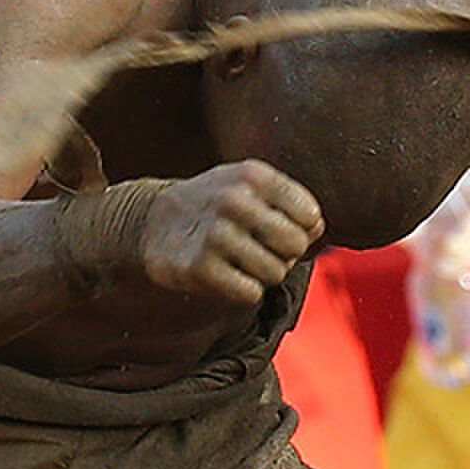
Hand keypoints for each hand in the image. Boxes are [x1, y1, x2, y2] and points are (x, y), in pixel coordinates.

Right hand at [140, 160, 324, 305]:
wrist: (153, 222)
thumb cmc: (216, 204)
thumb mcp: (250, 185)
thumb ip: (291, 202)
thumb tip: (316, 230)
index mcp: (253, 175)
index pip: (311, 216)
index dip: (301, 229)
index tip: (280, 228)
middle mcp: (234, 200)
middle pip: (295, 245)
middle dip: (285, 254)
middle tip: (262, 249)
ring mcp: (216, 234)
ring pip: (276, 272)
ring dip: (264, 274)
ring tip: (242, 260)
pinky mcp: (200, 268)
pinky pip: (251, 293)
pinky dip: (245, 290)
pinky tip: (227, 274)